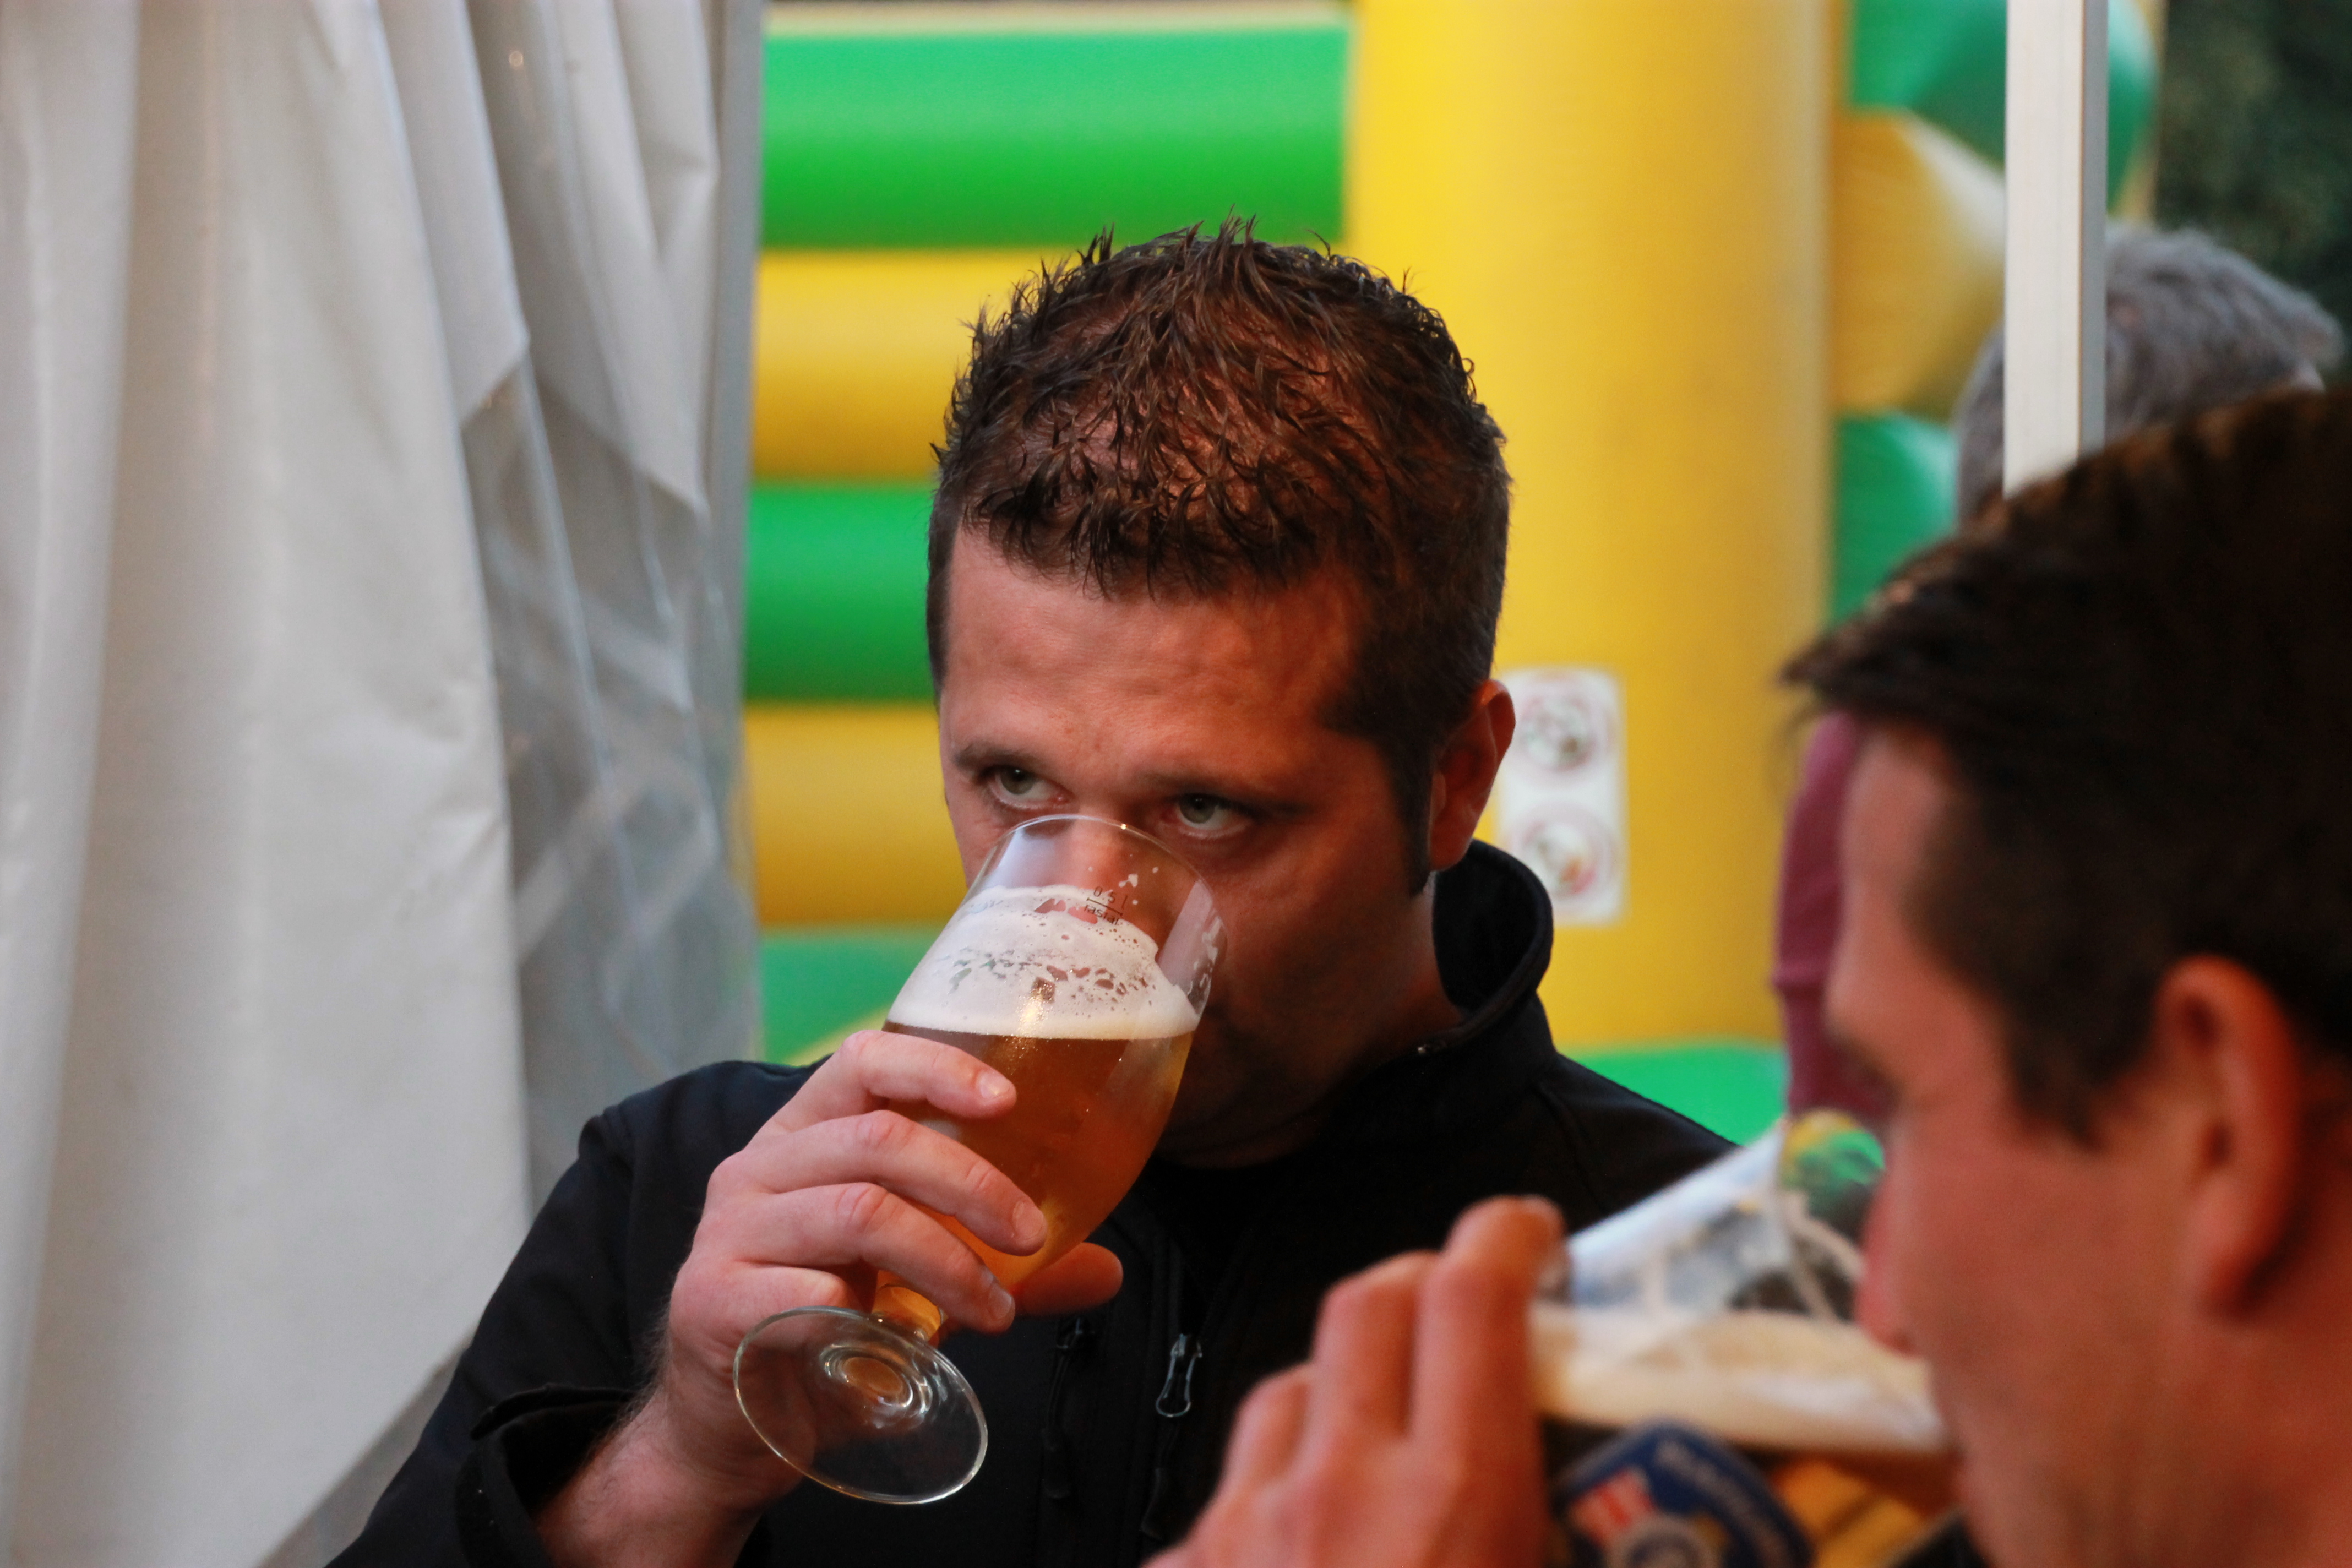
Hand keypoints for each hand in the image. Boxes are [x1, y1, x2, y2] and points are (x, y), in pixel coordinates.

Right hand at [538, 1030, 1122, 1564]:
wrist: (732, 1423)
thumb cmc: (826, 1326)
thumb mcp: (912, 1280)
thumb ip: (995, 1262)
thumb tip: (1104, 1268)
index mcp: (804, 1137)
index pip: (863, 1063)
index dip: (935, 1066)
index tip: (1007, 1100)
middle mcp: (758, 1170)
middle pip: (878, 1140)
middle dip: (971, 1184)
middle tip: (1028, 1237)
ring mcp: (728, 1233)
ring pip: (856, 1211)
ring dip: (944, 1261)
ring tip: (994, 1311)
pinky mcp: (711, 1301)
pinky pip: (797, 1291)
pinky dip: (859, 1311)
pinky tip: (894, 1341)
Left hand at [1154, 1197, 1562, 1567]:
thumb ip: (1581, 1526)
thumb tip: (1652, 1503)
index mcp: (1455, 1506)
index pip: (1470, 1300)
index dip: (1505, 1238)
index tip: (1533, 1234)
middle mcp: (1339, 1498)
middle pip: (1367, 1304)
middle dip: (1423, 1281)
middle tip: (1467, 1310)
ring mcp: (1245, 1533)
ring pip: (1287, 1389)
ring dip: (1341, 1384)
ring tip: (1388, 1434)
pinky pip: (1232, 1495)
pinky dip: (1277, 1498)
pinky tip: (1311, 1541)